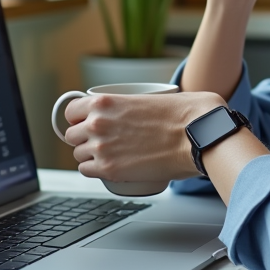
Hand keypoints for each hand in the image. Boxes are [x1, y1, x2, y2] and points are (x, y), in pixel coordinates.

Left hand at [63, 91, 225, 181]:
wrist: (198, 136)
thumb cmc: (184, 114)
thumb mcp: (150, 97)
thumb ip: (131, 104)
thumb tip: (132, 112)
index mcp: (105, 102)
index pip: (71, 112)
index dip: (78, 118)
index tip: (85, 123)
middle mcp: (97, 124)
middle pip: (72, 136)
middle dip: (84, 138)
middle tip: (102, 141)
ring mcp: (102, 148)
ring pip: (79, 155)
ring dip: (90, 156)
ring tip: (109, 155)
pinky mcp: (111, 170)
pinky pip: (87, 172)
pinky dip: (96, 171)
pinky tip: (108, 167)